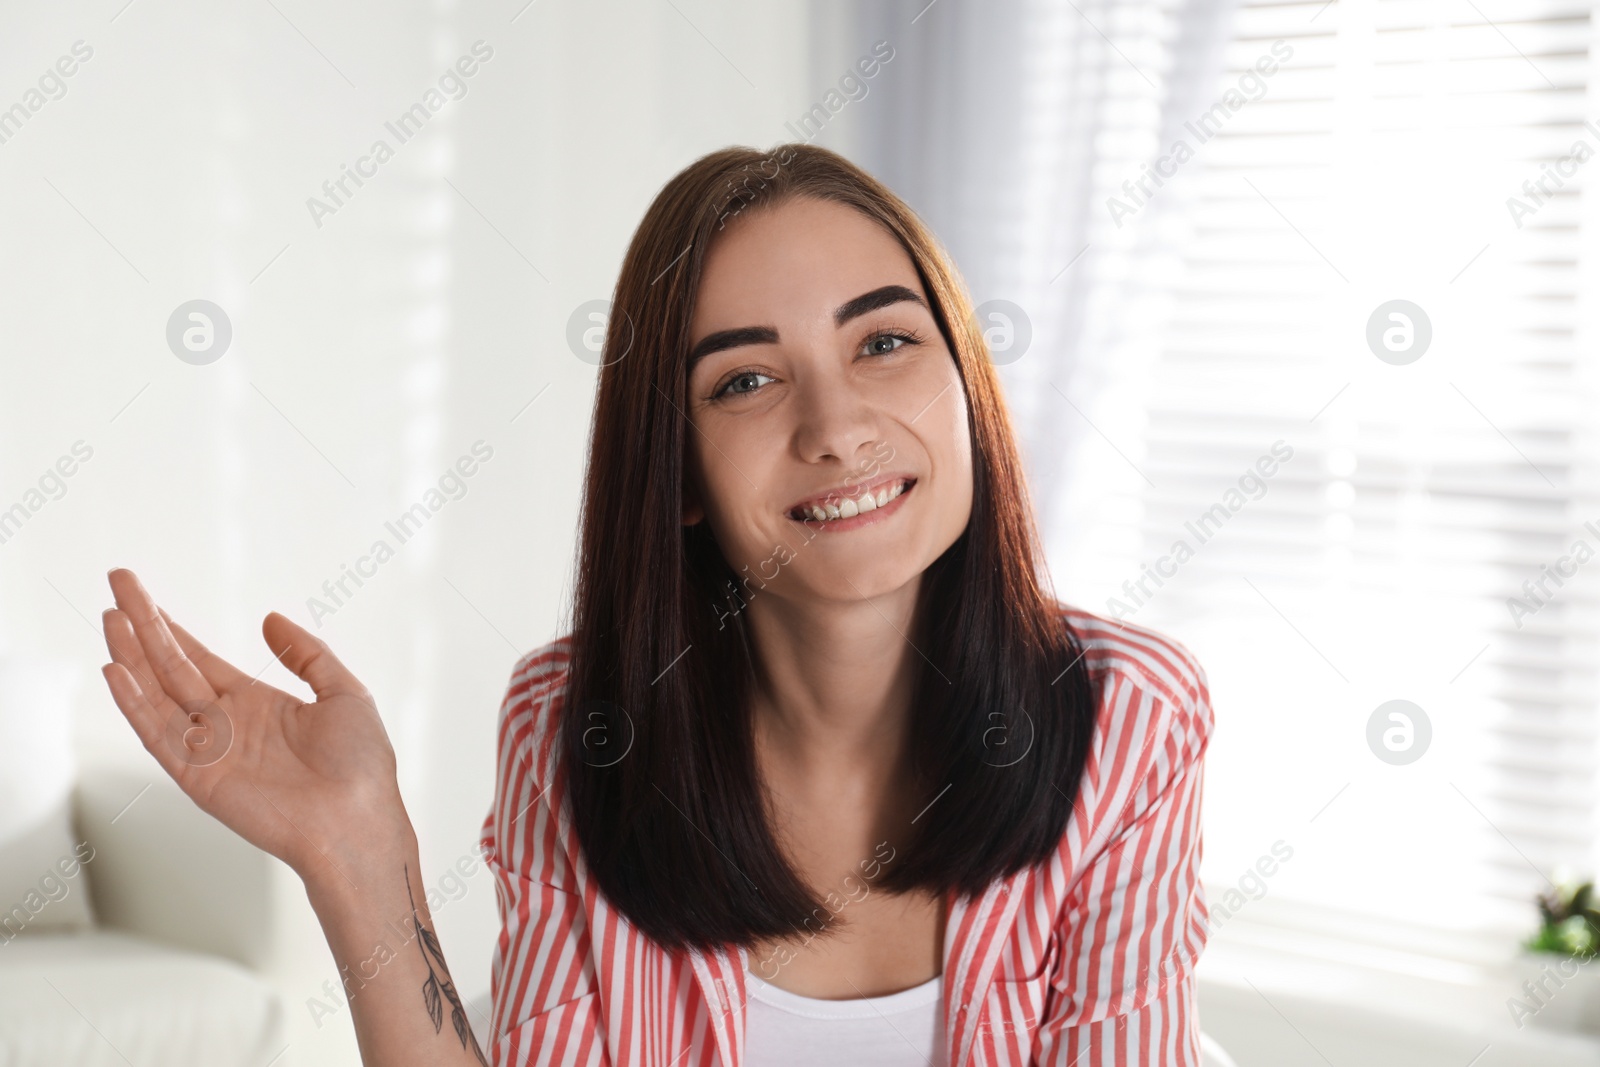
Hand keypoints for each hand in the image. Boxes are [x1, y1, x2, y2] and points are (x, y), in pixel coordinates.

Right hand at [99, 568, 411, 888]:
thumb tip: (270, 618)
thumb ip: (306, 654)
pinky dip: (134, 703)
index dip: (169, 627)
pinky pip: (158, 734)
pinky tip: (115, 669)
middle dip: (143, 625)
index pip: (198, 659)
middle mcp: (224, 724)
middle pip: (171, 666)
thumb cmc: (361, 766)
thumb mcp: (343, 692)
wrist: (358, 820)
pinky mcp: (198, 776)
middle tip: (116, 581)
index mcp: (255, 704)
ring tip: (110, 615)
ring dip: (131, 654)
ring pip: (156, 693)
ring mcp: (208, 749)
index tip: (140, 594)